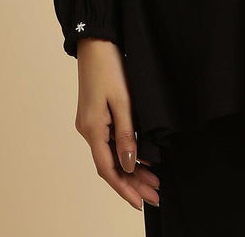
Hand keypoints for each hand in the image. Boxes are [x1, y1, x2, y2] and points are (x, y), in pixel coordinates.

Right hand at [74, 38, 159, 210]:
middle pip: (111, 166)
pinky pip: (111, 143)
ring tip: (153, 182)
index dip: (125, 188)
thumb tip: (130, 165)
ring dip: (131, 170)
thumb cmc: (110, 66)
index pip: (108, 169)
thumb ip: (126, 134)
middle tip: (156, 195)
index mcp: (92, 129)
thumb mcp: (123, 100)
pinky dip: (125, 154)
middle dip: (133, 183)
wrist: (96, 41)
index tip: (141, 203)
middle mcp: (88, 130)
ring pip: (111, 155)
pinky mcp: (96, 116)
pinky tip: (141, 160)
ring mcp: (91, 124)